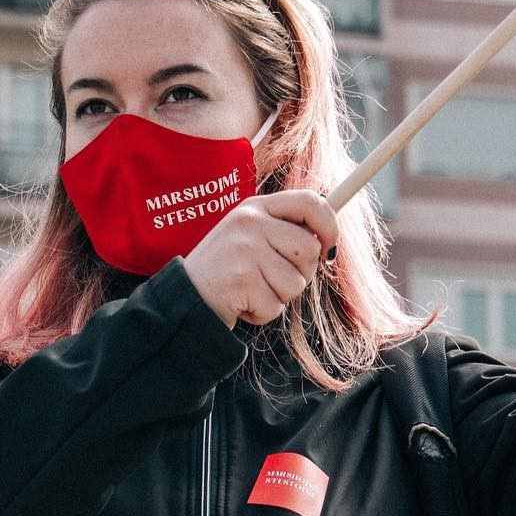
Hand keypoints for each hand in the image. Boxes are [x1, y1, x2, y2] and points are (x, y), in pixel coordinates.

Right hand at [181, 189, 337, 328]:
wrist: (185, 296)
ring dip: (280, 296)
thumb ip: (283, 230)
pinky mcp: (241, 280)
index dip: (329, 225)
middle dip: (301, 272)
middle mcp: (250, 222)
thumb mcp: (251, 236)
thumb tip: (327, 239)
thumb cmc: (227, 269)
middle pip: (309, 248)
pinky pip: (277, 306)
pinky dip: (264, 313)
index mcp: (255, 207)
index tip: (330, 249)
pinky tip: (243, 303)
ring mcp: (245, 250)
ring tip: (253, 289)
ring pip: (297, 282)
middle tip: (273, 278)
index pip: (309, 201)